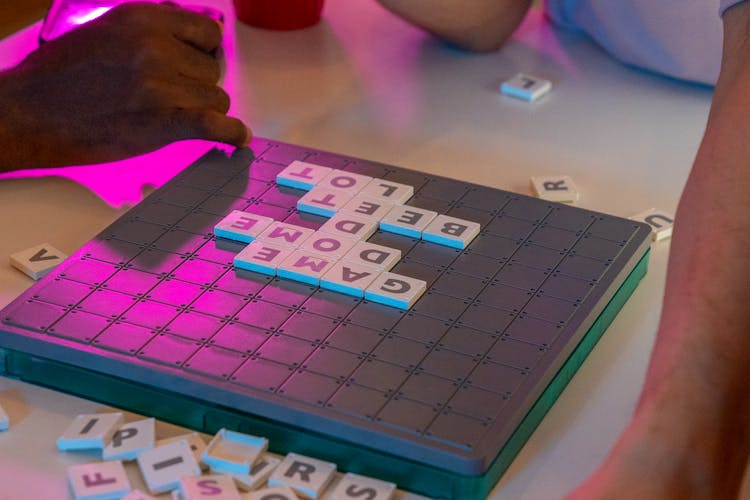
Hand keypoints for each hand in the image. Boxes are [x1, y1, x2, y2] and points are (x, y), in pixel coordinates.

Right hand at [0, 2, 250, 170]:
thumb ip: (152, 32)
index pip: (209, 33)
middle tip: (169, 98)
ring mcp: (160, 83)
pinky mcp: (161, 121)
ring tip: (168, 116)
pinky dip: (231, 134)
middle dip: (198, 86)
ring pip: (216, 99)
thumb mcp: (108, 30)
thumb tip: (193, 40)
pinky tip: (239, 139)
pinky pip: (215, 125)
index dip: (205, 54)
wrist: (29, 112)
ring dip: (201, 111)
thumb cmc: (63, 74)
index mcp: (144, 18)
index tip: (196, 68)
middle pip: (213, 71)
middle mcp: (156, 45)